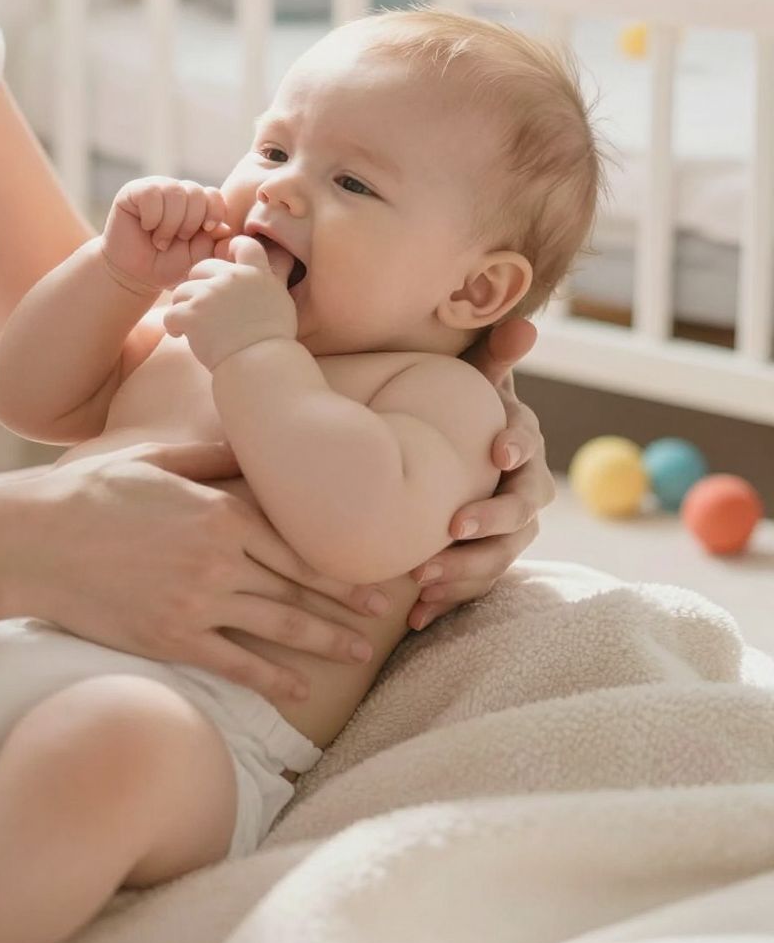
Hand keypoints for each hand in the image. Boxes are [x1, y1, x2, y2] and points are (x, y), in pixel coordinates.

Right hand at [9, 441, 392, 703]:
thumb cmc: (92, 492)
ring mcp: (198, 603)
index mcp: (222, 511)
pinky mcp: (172, 639)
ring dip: (323, 641)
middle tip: (381, 616)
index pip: (297, 541)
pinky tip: (298, 690)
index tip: (370, 574)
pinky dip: (272, 679)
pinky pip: (235, 664)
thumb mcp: (157, 458)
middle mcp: (220, 558)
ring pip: (278, 625)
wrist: (34, 542)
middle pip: (299, 585)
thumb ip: (212, 456)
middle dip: (344, 603)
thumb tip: (252, 445)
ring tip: (356, 653)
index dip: (340, 563)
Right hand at [102, 177, 230, 294]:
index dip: (214, 211)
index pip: (213, 195)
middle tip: (177, 240)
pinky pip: (152, 193)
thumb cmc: (166, 265)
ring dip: (169, 223)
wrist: (133, 274)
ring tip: (160, 240)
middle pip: (196, 192)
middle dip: (190, 222)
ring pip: (175, 193)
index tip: (208, 230)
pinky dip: (152, 216)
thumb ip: (214, 243)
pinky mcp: (134, 191)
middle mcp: (176, 192)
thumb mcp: (197, 258)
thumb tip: (224, 228)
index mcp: (195, 204)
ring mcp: (156, 188)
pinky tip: (146, 227)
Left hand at [163, 234, 297, 369]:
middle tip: (201, 307)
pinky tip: (180, 335)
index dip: (232, 248)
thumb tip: (266, 273)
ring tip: (191, 327)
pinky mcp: (191, 314)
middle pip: (201, 267)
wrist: (260, 362)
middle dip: (198, 285)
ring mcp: (209, 294)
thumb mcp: (280, 301)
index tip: (226, 260)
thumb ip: (268, 282)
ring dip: (183, 307)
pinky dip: (173, 326)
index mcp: (255, 273)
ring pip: (181, 291)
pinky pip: (171, 314)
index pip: (244, 244)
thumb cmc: (272, 340)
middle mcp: (232, 277)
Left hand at [407, 316, 554, 630]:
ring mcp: (504, 536)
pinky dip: (445, 604)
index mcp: (520, 449)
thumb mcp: (475, 381)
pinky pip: (470, 589)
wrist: (452, 454)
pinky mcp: (480, 564)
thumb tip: (523, 325)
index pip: (528, 452)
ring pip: (496, 560)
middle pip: (518, 516)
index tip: (498, 452)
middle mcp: (520, 496)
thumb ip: (493, 356)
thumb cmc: (461, 411)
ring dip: (465, 572)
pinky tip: (415, 617)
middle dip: (490, 522)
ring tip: (425, 578)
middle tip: (454, 525)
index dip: (518, 451)